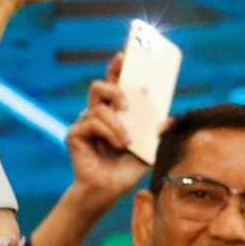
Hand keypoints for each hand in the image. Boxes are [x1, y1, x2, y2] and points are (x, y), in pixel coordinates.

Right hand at [66, 52, 146, 203]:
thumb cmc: (125, 170)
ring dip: (117, 125)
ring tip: (126, 142)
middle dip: (113, 89)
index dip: (116, 68)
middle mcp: (96, 114)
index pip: (114, 84)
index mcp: (114, 113)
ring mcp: (84, 123)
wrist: (107, 190)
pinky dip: (108, 134)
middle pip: (98, 87)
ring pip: (99, 109)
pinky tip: (116, 146)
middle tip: (128, 104)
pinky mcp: (75, 134)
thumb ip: (157, 133)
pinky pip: (92, 123)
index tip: (124, 55)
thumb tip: (169, 118)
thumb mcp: (149, 148)